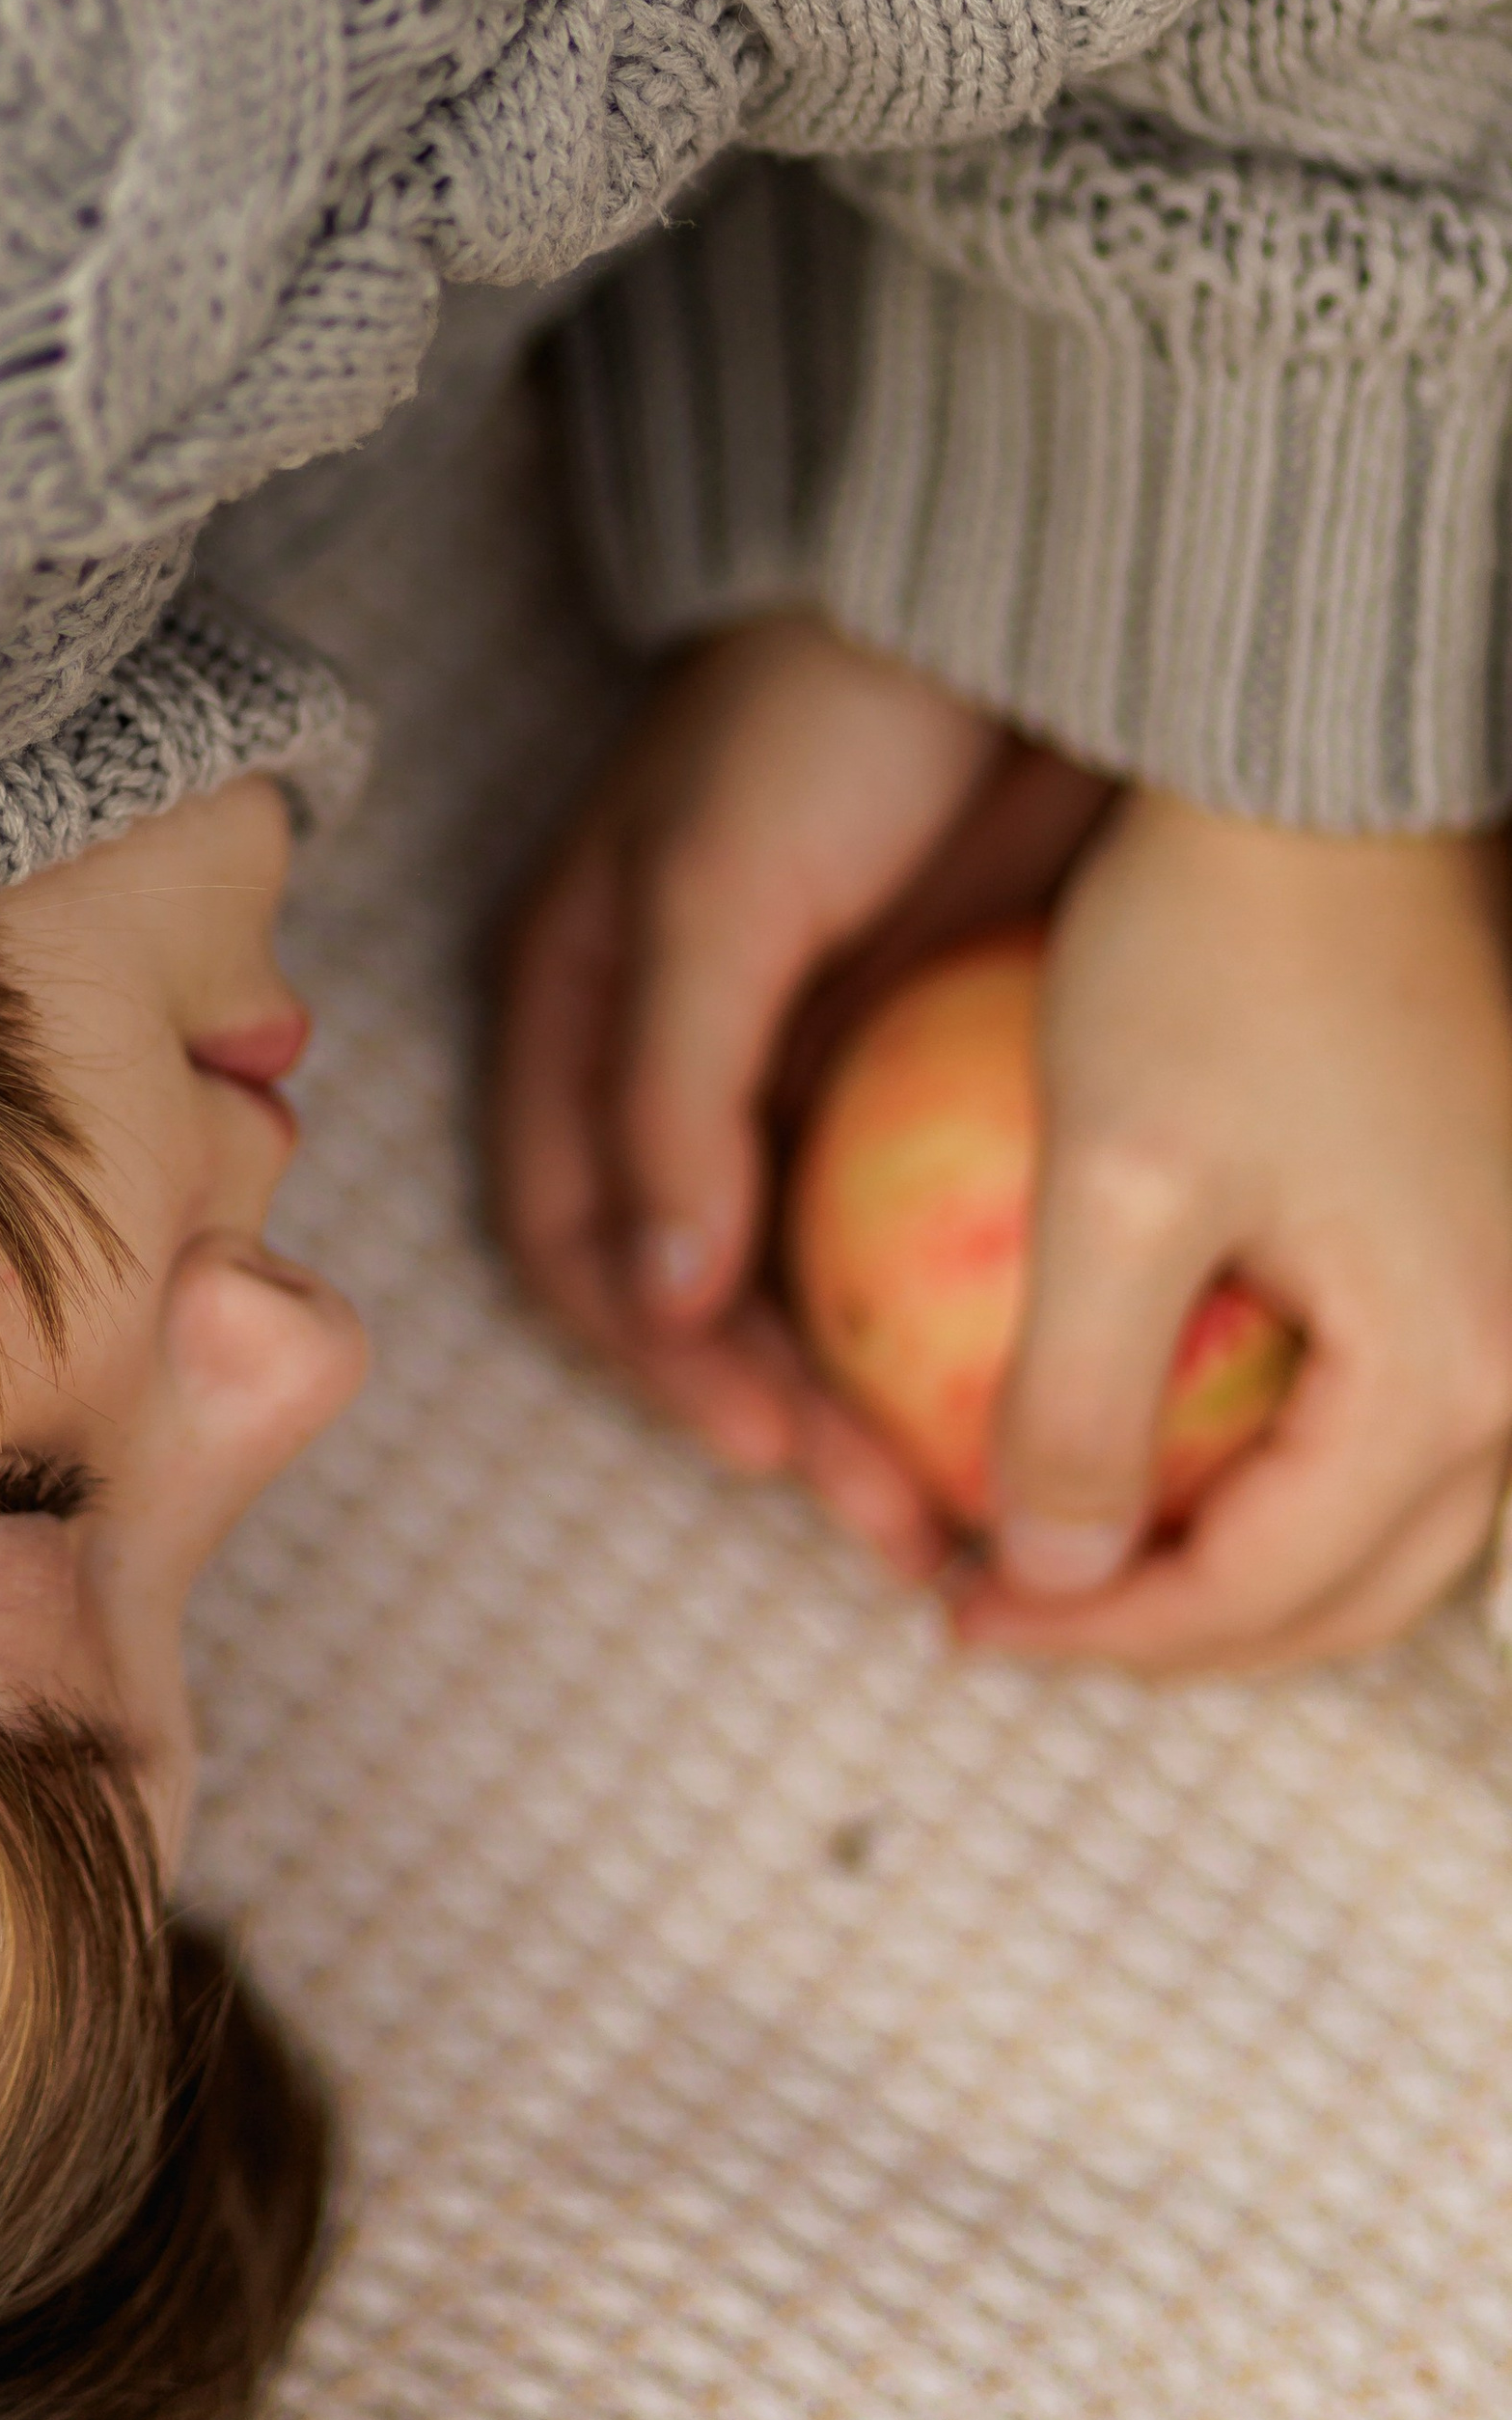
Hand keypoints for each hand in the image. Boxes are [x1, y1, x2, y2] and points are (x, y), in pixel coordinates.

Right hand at [493, 612, 1105, 1573]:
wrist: (1004, 612)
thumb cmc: (822, 725)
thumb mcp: (719, 897)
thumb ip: (673, 1091)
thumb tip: (656, 1300)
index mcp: (578, 1021)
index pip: (577, 1237)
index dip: (648, 1356)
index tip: (756, 1440)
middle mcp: (675, 1072)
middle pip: (691, 1296)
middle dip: (766, 1415)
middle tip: (881, 1513)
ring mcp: (802, 1081)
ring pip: (805, 1290)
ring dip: (854, 1406)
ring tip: (946, 1502)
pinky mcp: (919, 1078)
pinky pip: (915, 1240)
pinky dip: (942, 1332)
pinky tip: (1010, 1400)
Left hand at [956, 793, 1511, 1671]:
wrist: (1312, 788)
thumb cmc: (1206, 960)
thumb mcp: (1112, 1185)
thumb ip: (1085, 1399)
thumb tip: (1050, 1575)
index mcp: (1452, 1370)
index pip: (1266, 1588)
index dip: (1103, 1632)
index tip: (961, 1613)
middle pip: (1350, 1591)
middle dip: (1177, 1632)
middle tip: (1012, 1613)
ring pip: (1382, 1520)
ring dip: (1237, 1566)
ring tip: (1076, 1554)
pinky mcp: (1486, 1235)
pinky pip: (1393, 1421)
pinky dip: (1281, 1471)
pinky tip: (1160, 1444)